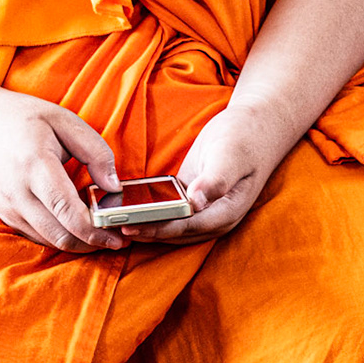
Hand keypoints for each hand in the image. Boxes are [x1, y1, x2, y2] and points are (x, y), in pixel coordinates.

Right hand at [0, 86, 125, 251]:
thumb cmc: (21, 119)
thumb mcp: (63, 120)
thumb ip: (95, 152)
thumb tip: (115, 186)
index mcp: (35, 165)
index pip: (67, 210)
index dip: (95, 230)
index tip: (118, 236)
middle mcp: (18, 192)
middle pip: (61, 235)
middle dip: (92, 244)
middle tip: (117, 240)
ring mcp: (8, 208)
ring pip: (50, 241)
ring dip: (79, 244)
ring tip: (101, 235)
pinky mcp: (6, 216)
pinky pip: (39, 237)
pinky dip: (61, 237)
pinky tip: (77, 228)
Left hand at [122, 101, 294, 244]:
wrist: (253, 128)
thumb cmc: (244, 139)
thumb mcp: (231, 156)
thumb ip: (217, 181)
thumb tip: (197, 202)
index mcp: (225, 213)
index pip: (186, 228)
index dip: (158, 229)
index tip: (131, 228)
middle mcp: (212, 219)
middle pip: (173, 233)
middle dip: (144, 232)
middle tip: (110, 229)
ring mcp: (201, 212)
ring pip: (168, 226)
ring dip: (143, 226)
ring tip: (111, 225)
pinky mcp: (189, 201)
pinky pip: (166, 212)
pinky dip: (147, 213)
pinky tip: (124, 210)